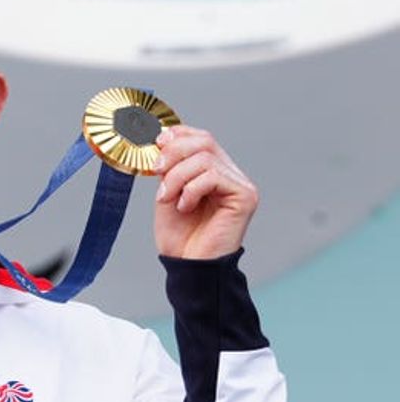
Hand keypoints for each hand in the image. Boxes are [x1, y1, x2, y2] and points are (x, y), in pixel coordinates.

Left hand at [152, 125, 258, 259]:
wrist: (189, 267)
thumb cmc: (180, 237)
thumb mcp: (167, 194)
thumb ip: (169, 168)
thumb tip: (162, 140)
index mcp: (213, 171)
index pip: (201, 138)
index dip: (178, 135)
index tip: (157, 144)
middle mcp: (230, 174)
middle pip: (205, 141)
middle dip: (174, 153)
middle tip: (156, 171)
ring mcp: (240, 184)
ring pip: (205, 158)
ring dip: (177, 177)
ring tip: (168, 198)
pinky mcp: (245, 196)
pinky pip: (213, 176)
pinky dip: (191, 189)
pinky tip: (185, 207)